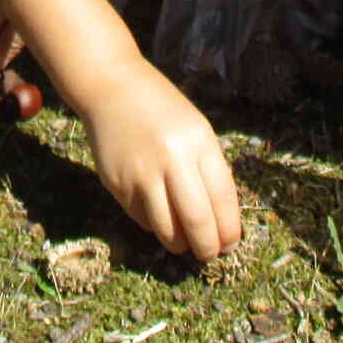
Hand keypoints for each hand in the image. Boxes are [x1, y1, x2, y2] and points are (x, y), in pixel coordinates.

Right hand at [78, 56, 241, 260]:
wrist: (112, 88)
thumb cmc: (163, 111)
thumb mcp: (196, 130)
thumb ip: (209, 170)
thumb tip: (220, 223)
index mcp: (197, 141)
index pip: (221, 198)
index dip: (229, 230)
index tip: (230, 244)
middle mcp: (170, 158)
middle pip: (197, 222)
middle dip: (208, 248)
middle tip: (210, 254)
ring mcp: (140, 173)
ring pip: (167, 231)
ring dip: (180, 245)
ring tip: (185, 242)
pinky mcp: (117, 184)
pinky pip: (143, 219)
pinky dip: (155, 224)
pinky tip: (158, 212)